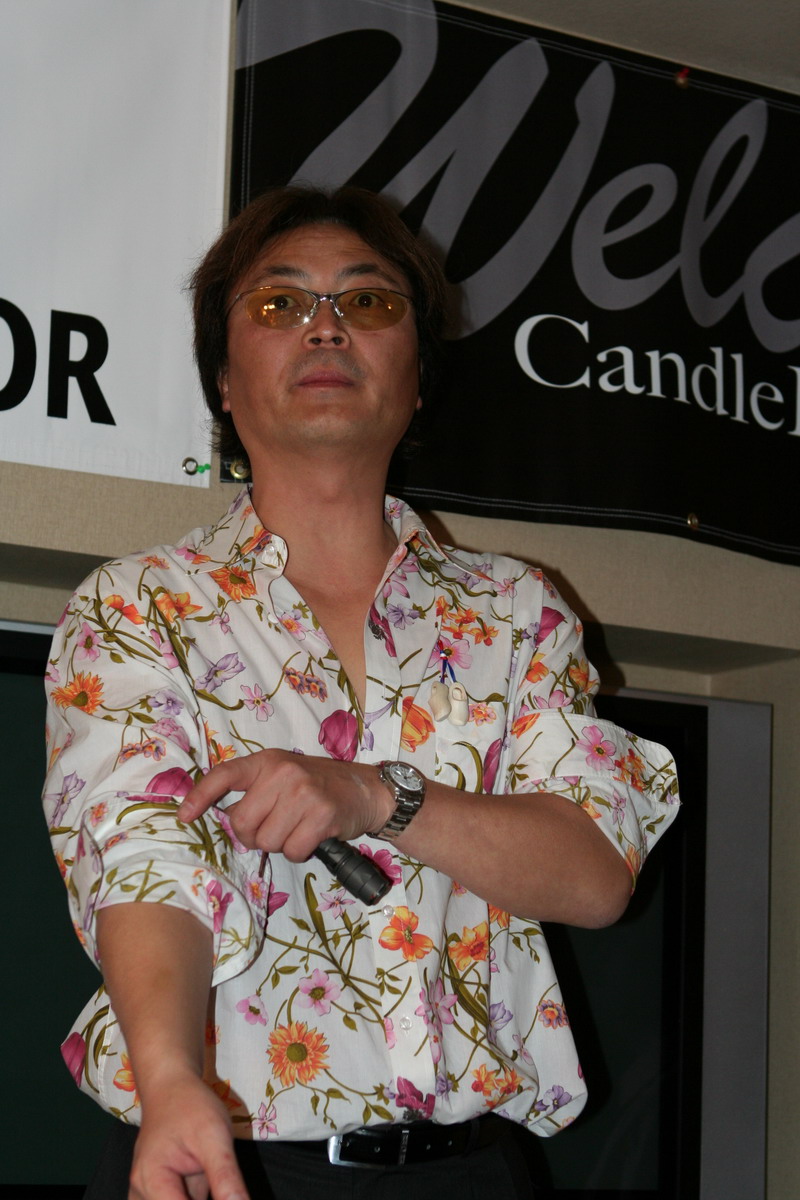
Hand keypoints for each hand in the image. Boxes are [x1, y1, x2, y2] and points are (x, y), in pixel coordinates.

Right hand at [128, 1071, 247, 1199]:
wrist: (170, 1087)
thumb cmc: (191, 1105)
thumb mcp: (214, 1136)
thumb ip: (225, 1177)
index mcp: (152, 1182)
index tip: (232, 1196)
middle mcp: (142, 1194)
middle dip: (201, 1198)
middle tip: (228, 1184)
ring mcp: (147, 1196)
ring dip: (198, 1196)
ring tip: (208, 1172)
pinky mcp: (157, 1194)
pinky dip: (193, 1196)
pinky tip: (213, 1183)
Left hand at [177, 750, 391, 861]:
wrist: (367, 789)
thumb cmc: (319, 786)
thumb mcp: (285, 775)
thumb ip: (256, 790)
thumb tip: (226, 821)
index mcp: (268, 761)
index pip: (224, 775)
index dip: (200, 796)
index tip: (184, 817)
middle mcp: (283, 772)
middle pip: (242, 822)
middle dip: (253, 835)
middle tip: (274, 829)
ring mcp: (303, 793)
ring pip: (266, 841)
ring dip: (280, 844)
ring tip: (298, 829)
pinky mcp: (322, 815)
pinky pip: (292, 850)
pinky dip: (300, 851)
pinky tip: (313, 836)